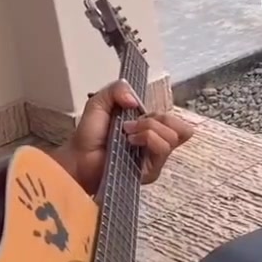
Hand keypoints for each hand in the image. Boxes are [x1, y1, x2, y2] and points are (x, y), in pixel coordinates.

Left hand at [54, 80, 194, 194]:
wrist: (78, 157)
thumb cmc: (89, 134)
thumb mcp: (101, 101)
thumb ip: (117, 89)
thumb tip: (136, 101)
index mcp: (153, 130)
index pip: (177, 123)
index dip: (162, 116)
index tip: (139, 116)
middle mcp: (157, 145)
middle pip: (183, 130)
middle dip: (159, 120)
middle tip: (132, 125)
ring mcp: (155, 160)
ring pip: (173, 138)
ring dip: (150, 129)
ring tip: (128, 134)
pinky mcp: (150, 172)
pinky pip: (162, 150)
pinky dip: (147, 139)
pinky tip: (129, 142)